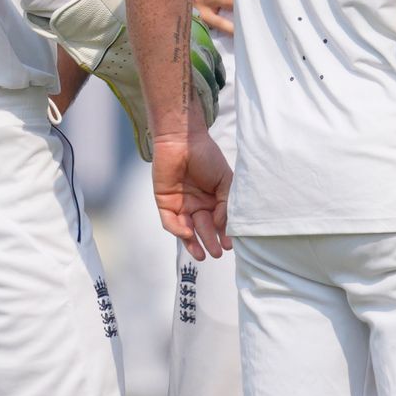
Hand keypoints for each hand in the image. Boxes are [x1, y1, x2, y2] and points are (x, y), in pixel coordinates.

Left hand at [154, 130, 231, 259]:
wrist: (183, 140)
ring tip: (203, 255)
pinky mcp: (165, 203)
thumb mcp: (225, 180)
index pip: (218, 222)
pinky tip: (188, 234)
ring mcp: (181, 205)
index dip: (223, 234)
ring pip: (187, 230)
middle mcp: (197, 205)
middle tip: (217, 253)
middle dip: (210, 242)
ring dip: (194, 243)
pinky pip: (171, 221)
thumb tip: (223, 225)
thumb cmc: (206, 156)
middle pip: (203, 228)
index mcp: (213, 200)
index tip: (230, 245)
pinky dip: (179, 229)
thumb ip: (226, 203)